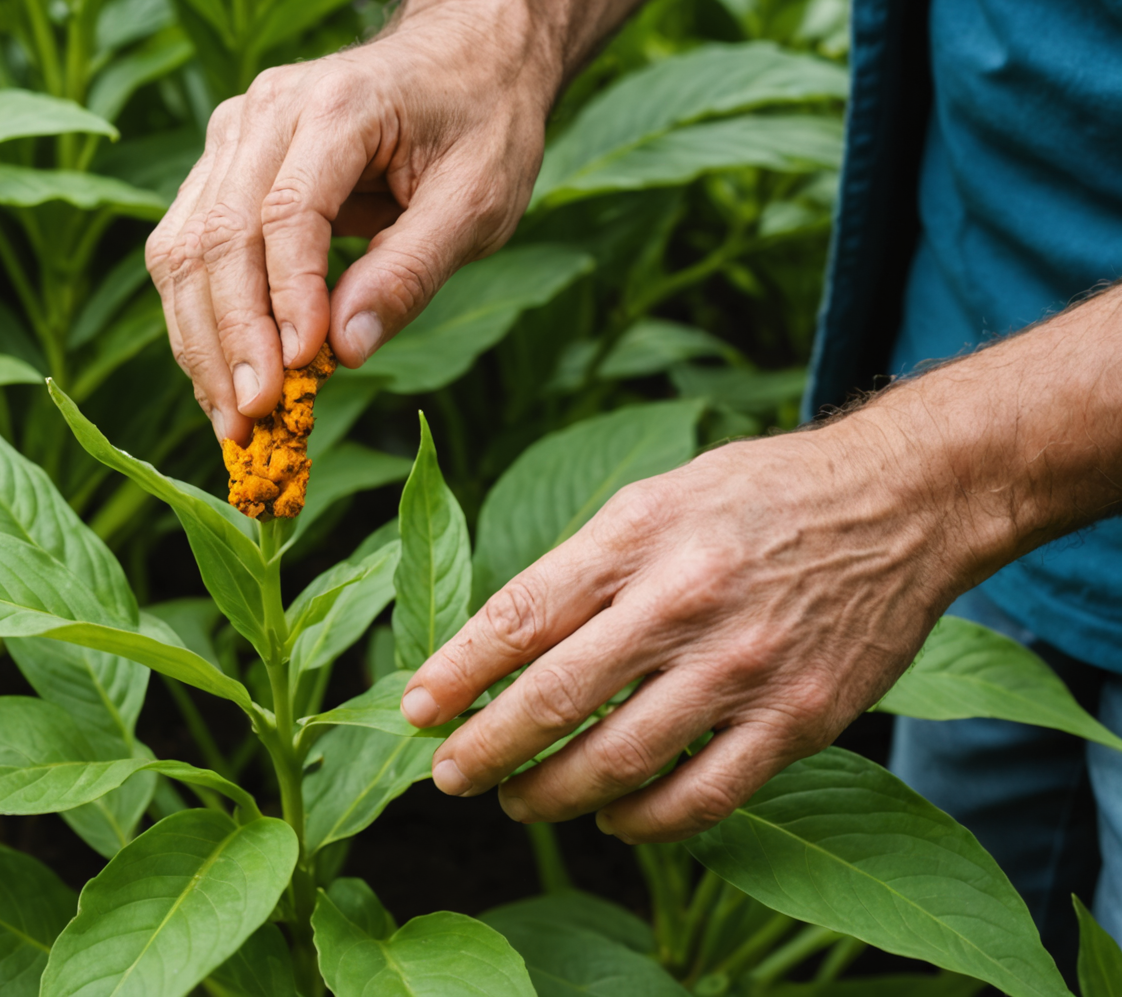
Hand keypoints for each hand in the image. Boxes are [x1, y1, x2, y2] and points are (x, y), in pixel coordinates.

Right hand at [145, 20, 553, 443]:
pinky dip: (198, 320)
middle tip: (252, 423)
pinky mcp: (220, 162)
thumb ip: (411, 271)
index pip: (286, 211)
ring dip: (199, 341)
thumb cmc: (482, 122)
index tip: (297, 377)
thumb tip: (344, 353)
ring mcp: (232, 132)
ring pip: (182, 248)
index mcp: (339, 104)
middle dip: (230, 339)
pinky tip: (223, 378)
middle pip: (217, 235)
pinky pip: (185, 248)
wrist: (466, 51)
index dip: (287, 300)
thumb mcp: (480, 200)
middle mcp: (267, 108)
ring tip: (231, 421)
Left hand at [398, 418, 998, 842]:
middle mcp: (684, 602)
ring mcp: (743, 666)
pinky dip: (646, 822)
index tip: (414, 710)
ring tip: (520, 801)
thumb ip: (583, 565)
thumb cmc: (758, 496)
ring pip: (620, 759)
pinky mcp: (799, 718)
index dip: (456, 673)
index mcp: (637, 537)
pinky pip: (704, 796)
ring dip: (554, 794)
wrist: (903, 500)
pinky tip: (614, 820)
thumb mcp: (655, 496)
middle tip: (448, 776)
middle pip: (555, 697)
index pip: (520, 617)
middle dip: (487, 748)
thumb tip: (500, 642)